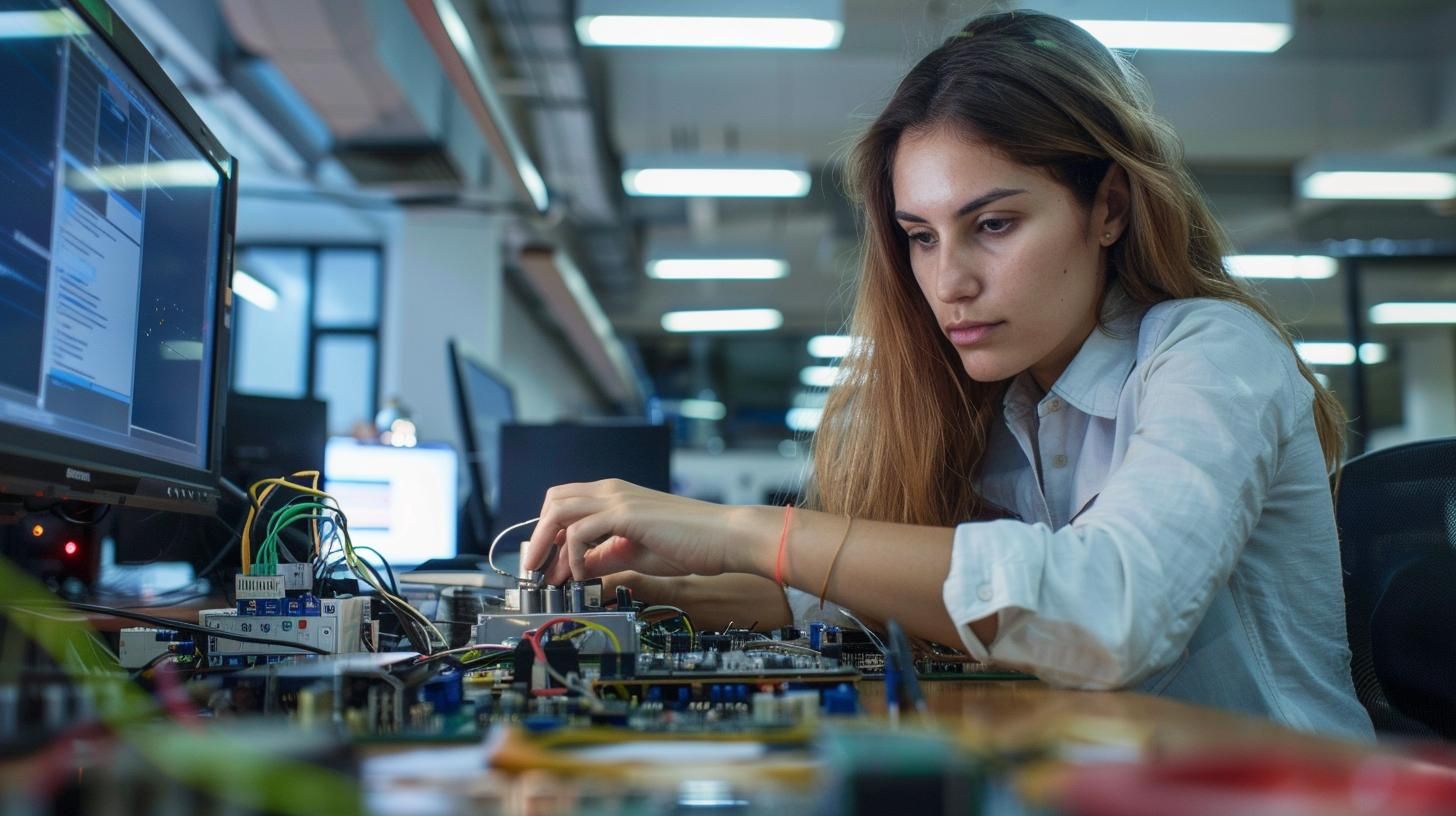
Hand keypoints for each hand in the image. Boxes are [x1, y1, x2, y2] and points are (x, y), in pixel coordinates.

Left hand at [522, 479, 752, 583]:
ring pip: (559, 510)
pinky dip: (572, 556)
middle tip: (535, 569)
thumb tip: (579, 568)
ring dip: (546, 545)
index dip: (547, 533)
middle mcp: (611, 490)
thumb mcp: (636, 552)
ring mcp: (617, 499)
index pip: (565, 504)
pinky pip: (579, 531)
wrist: (724, 537)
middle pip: (553, 501)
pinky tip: (581, 575)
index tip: (545, 564)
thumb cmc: (692, 543)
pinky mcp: (625, 513)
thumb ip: (605, 556)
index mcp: (615, 495)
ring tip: (550, 575)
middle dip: (537, 536)